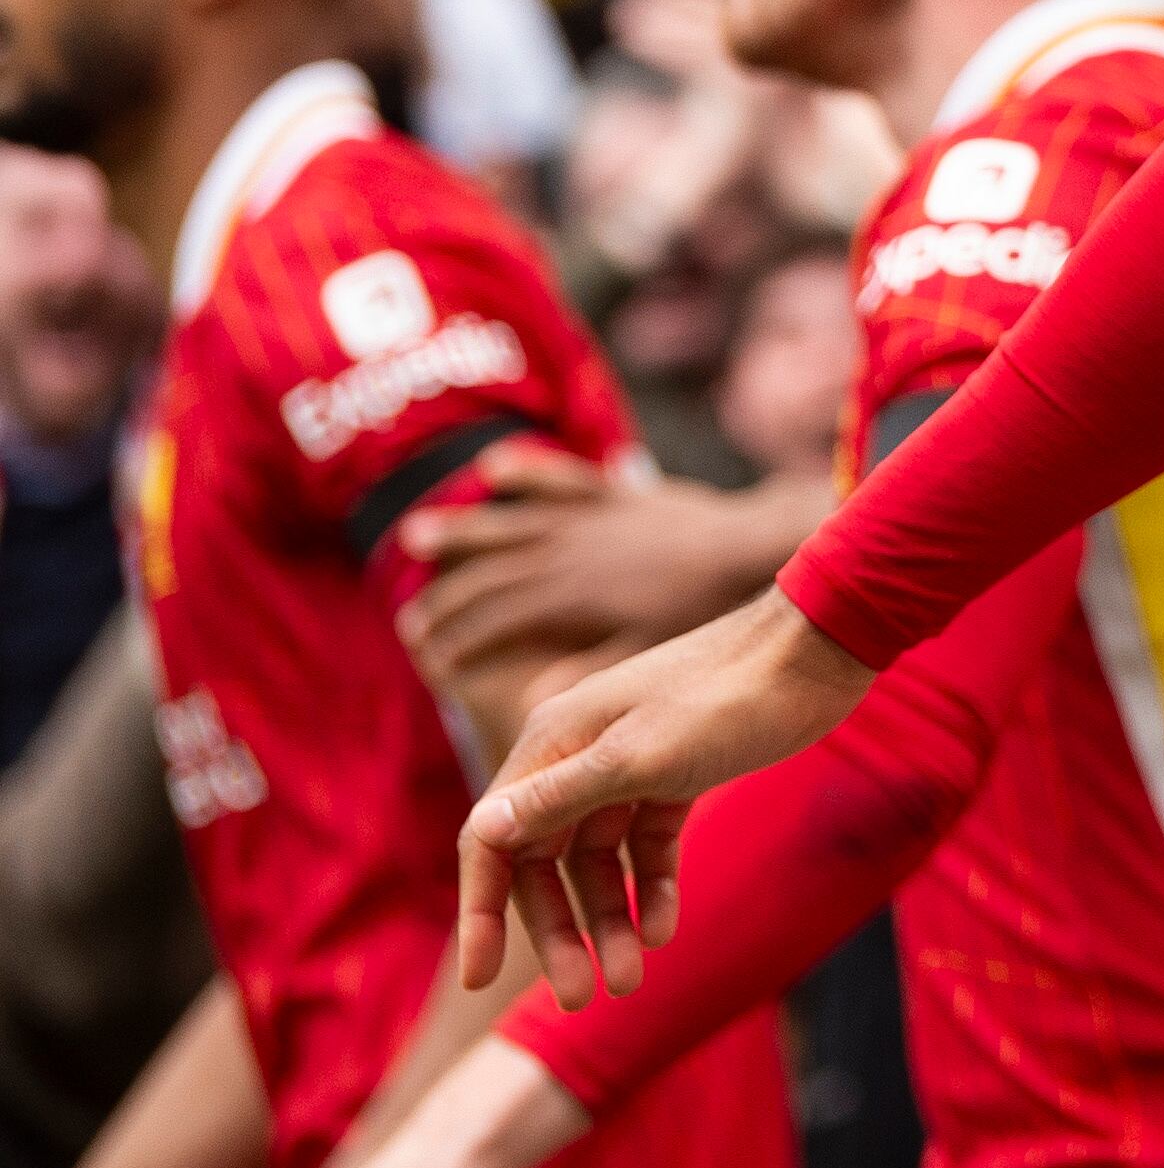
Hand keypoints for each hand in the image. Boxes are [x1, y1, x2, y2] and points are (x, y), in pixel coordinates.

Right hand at [398, 459, 805, 690]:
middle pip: (489, 573)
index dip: (459, 640)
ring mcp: (590, 518)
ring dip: (462, 531)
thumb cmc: (703, 608)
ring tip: (413, 537)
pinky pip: (562, 478)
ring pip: (510, 522)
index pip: (496, 619)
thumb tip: (532, 701)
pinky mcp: (618, 494)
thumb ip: (589, 670)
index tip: (430, 657)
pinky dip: (527, 472)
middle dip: (446, 597)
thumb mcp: (647, 649)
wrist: (749, 545)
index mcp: (569, 595)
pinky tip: (494, 467)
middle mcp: (567, 551)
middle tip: (410, 621)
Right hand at [456, 591, 877, 1003]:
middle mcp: (578, 755)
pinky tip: (666, 929)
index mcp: (552, 744)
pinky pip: (649, 844)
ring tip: (631, 981)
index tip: (477, 980)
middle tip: (577, 998)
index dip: (481, 910)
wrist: (816, 654)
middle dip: (559, 930)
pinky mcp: (677, 775)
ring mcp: (629, 767)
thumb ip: (561, 798)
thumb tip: (480, 831)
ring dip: (611, 919)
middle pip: (546, 861)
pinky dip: (654, 886)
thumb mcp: (641, 758)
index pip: (491, 840)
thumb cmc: (728, 698)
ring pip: (600, 860)